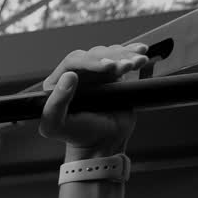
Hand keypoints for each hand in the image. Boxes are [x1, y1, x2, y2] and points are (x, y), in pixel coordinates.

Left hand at [39, 44, 149, 159]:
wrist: (102, 144)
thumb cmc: (77, 136)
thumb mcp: (56, 125)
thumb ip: (57, 103)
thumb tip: (69, 76)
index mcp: (58, 83)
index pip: (73, 62)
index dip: (90, 61)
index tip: (106, 67)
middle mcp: (76, 75)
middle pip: (94, 55)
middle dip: (111, 57)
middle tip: (125, 67)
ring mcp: (96, 75)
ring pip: (110, 55)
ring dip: (125, 55)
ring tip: (137, 62)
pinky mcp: (113, 76)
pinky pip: (121, 60)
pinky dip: (132, 54)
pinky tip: (141, 52)